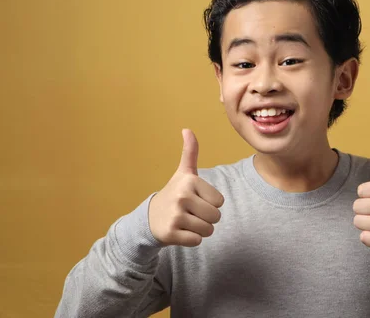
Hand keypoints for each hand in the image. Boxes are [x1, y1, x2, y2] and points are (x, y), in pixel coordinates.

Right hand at [148, 129, 224, 246]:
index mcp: (190, 181)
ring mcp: (175, 216)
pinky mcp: (171, 234)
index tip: (196, 200)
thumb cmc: (174, 193)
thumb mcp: (183, 173)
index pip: (220, 201)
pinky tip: (180, 232)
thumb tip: (187, 129)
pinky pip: (197, 241)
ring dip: (200, 230)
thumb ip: (190, 152)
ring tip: (186, 222)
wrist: (149, 218)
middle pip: (216, 217)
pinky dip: (191, 239)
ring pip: (208, 230)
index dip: (211, 203)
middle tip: (191, 213)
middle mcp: (182, 197)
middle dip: (207, 219)